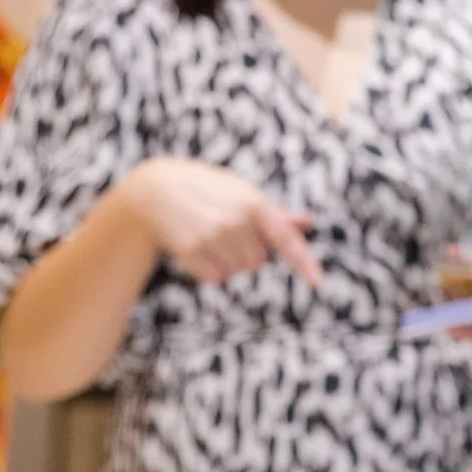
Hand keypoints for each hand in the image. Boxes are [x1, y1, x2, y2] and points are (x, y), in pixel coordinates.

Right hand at [117, 158, 322, 286]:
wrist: (154, 191)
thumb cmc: (207, 189)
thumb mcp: (240, 191)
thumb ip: (275, 213)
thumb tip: (308, 221)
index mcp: (252, 203)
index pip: (284, 237)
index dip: (303, 261)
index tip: (318, 282)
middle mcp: (234, 221)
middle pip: (259, 261)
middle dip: (248, 250)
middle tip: (227, 228)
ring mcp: (212, 237)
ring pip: (238, 270)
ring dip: (228, 259)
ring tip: (209, 233)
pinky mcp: (191, 252)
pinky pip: (216, 277)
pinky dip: (209, 267)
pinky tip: (197, 244)